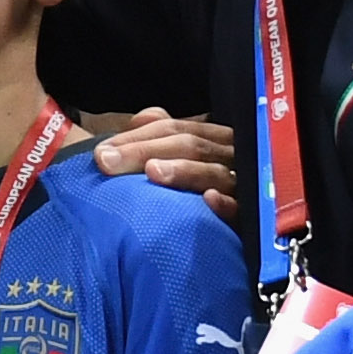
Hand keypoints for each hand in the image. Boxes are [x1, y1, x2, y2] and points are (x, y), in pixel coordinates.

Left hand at [86, 108, 240, 223]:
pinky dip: (226, 203)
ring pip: (213, 172)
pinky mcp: (251, 219)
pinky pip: (241, 209)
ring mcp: (242, 187)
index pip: (175, 129)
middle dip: (146, 151)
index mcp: (214, 140)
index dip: (138, 136)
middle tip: (108, 162)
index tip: (101, 152)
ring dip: (184, 170)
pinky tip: (208, 199)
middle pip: (190, 146)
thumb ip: (162, 136)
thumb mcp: (184, 159)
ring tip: (152, 172)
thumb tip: (140, 118)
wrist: (245, 235)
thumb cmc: (205, 191)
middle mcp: (230, 157)